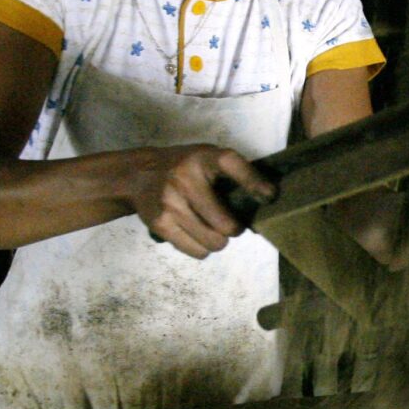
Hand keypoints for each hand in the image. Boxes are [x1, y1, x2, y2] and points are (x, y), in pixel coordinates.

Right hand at [131, 145, 276, 258]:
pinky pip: (196, 251)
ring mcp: (171, 202)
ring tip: (211, 229)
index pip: (233, 165)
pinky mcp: (160, 223)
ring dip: (218, 241)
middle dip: (234, 228)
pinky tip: (195, 234)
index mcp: (203, 157)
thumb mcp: (206, 158)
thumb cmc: (184, 168)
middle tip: (230, 224)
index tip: (269, 196)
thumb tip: (265, 202)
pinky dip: (201, 248)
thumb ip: (231, 175)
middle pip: (227, 224)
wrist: (139, 175)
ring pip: (214, 242)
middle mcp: (186, 178)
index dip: (254, 183)